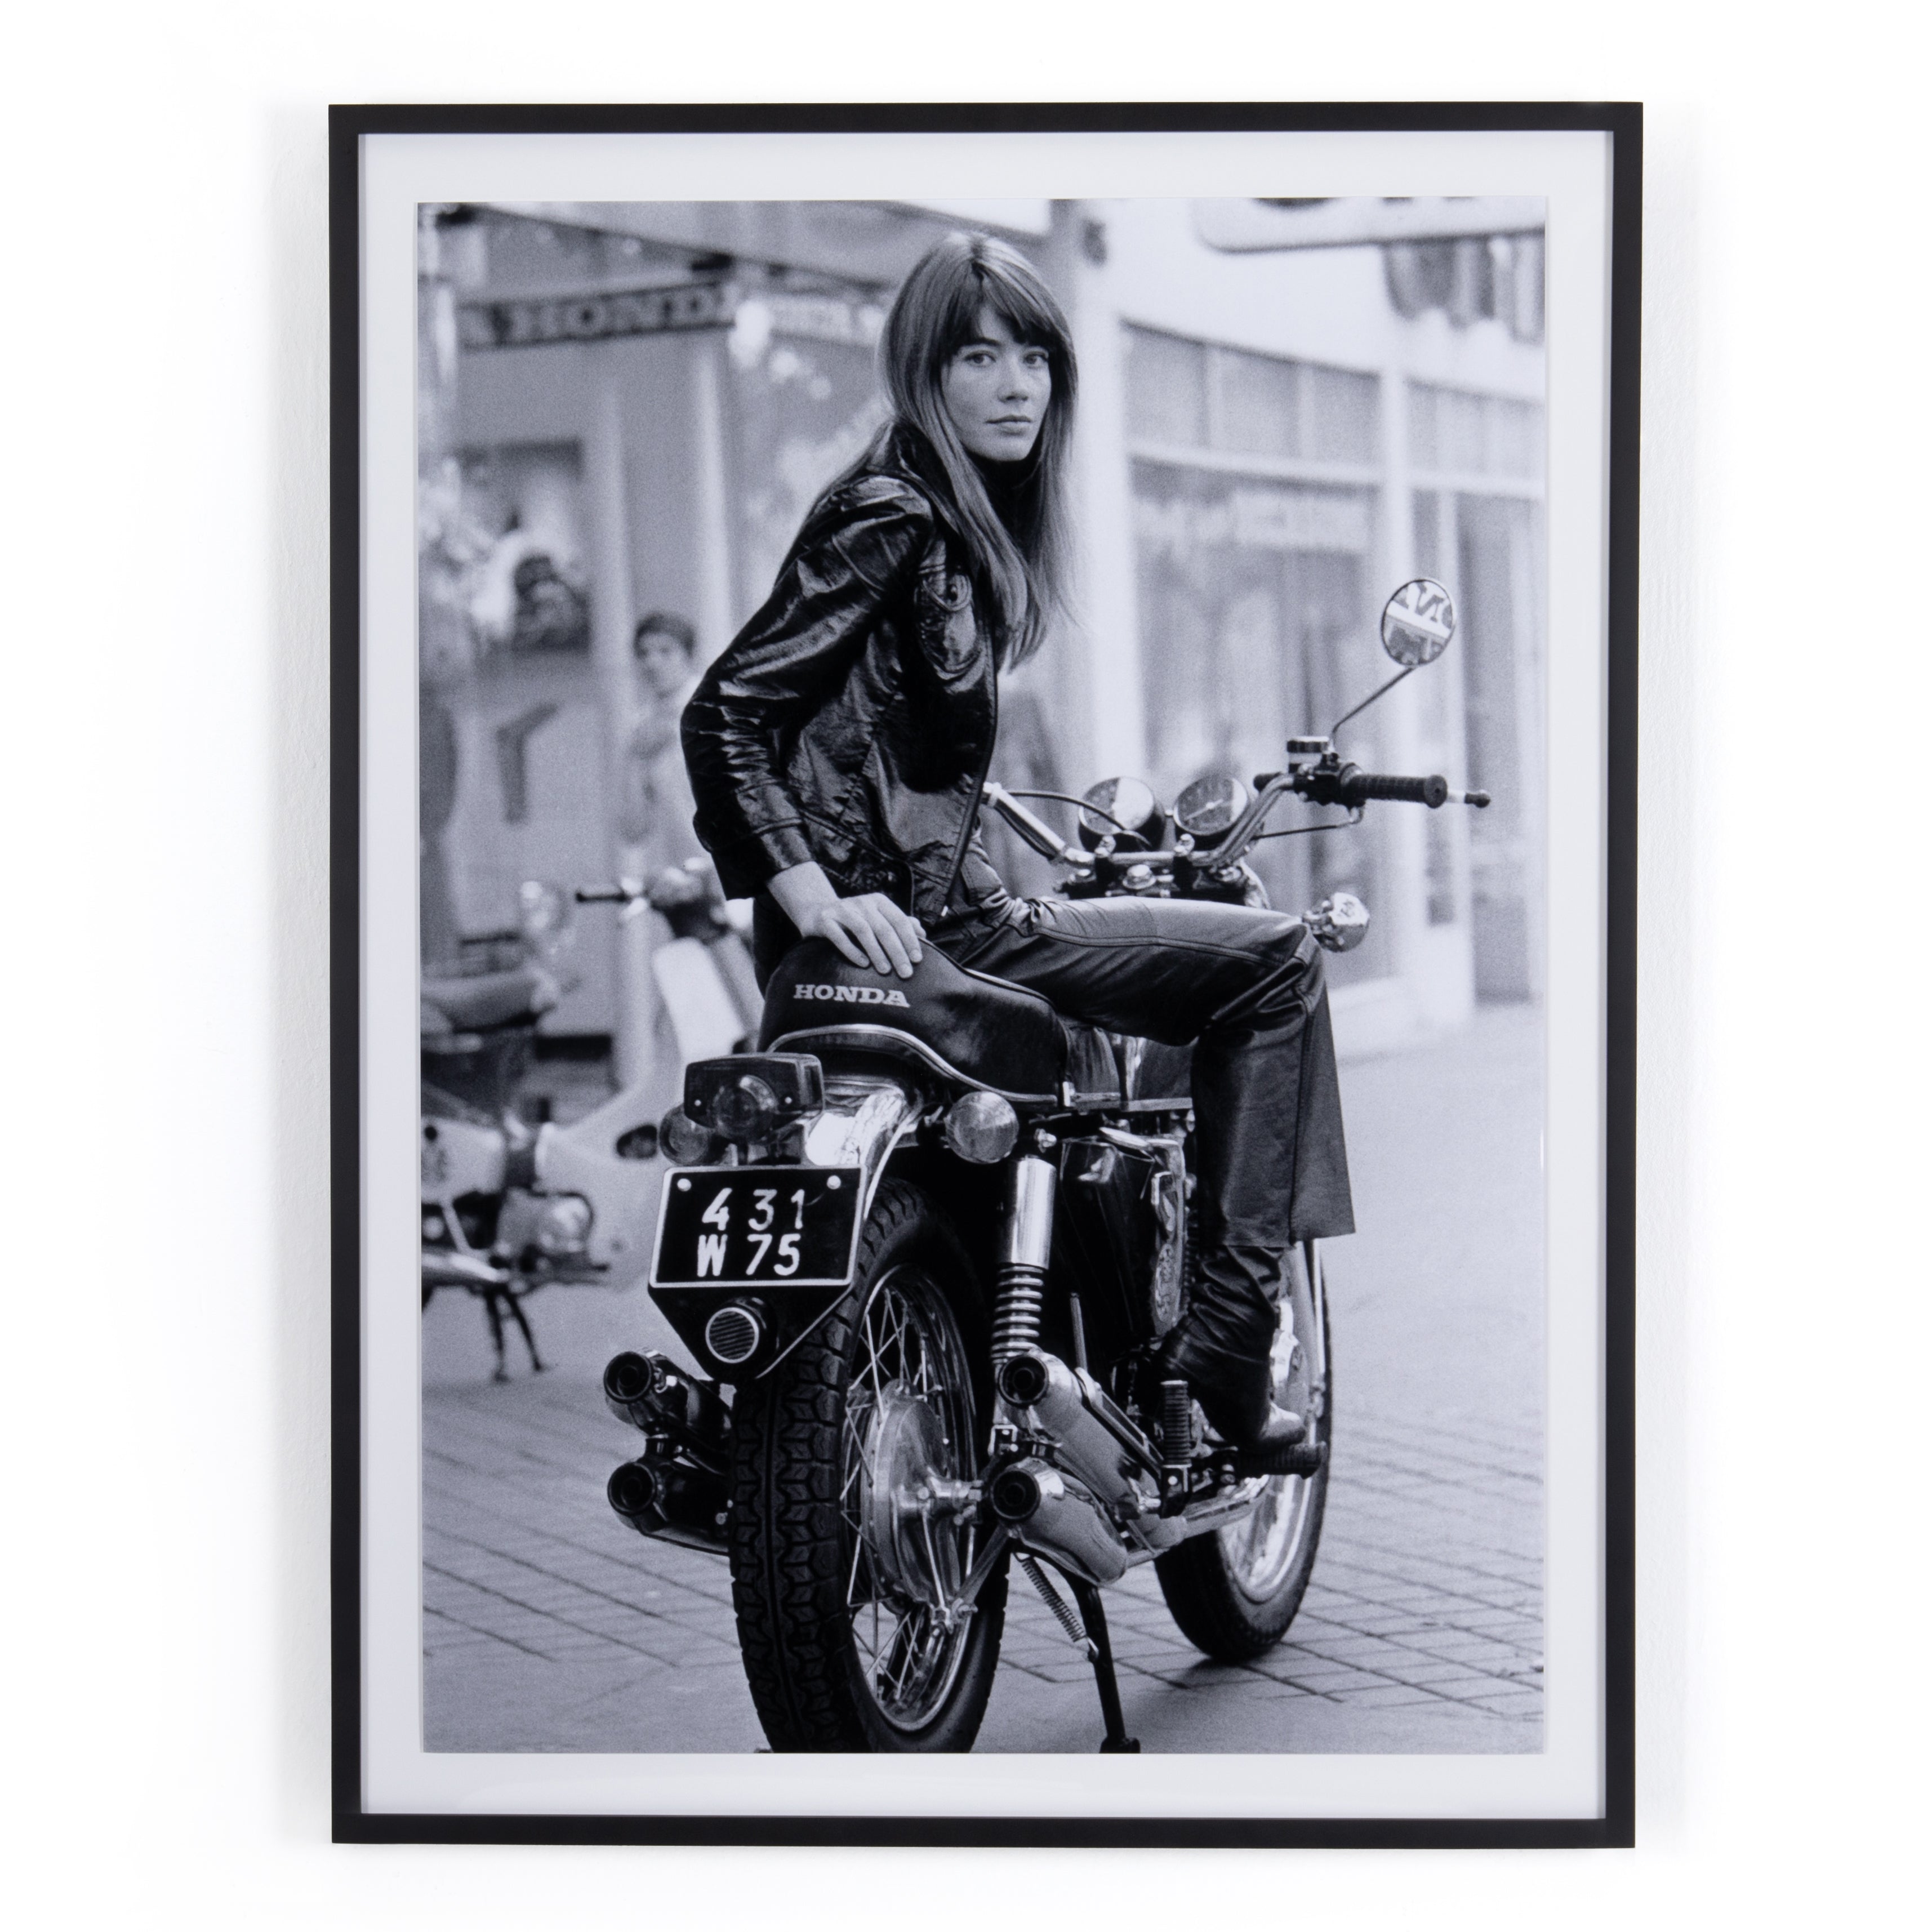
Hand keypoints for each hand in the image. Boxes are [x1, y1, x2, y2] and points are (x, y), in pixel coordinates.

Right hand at [767, 862, 924, 978]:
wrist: (816, 911)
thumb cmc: (854, 920)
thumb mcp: (876, 917)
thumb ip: (898, 923)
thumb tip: (922, 933)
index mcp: (878, 901)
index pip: (899, 920)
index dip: (910, 940)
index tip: (917, 960)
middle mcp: (862, 902)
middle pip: (884, 928)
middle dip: (897, 951)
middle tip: (906, 973)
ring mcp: (842, 910)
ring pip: (863, 930)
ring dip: (877, 952)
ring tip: (886, 971)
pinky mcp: (824, 920)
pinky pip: (839, 936)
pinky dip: (852, 951)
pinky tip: (863, 964)